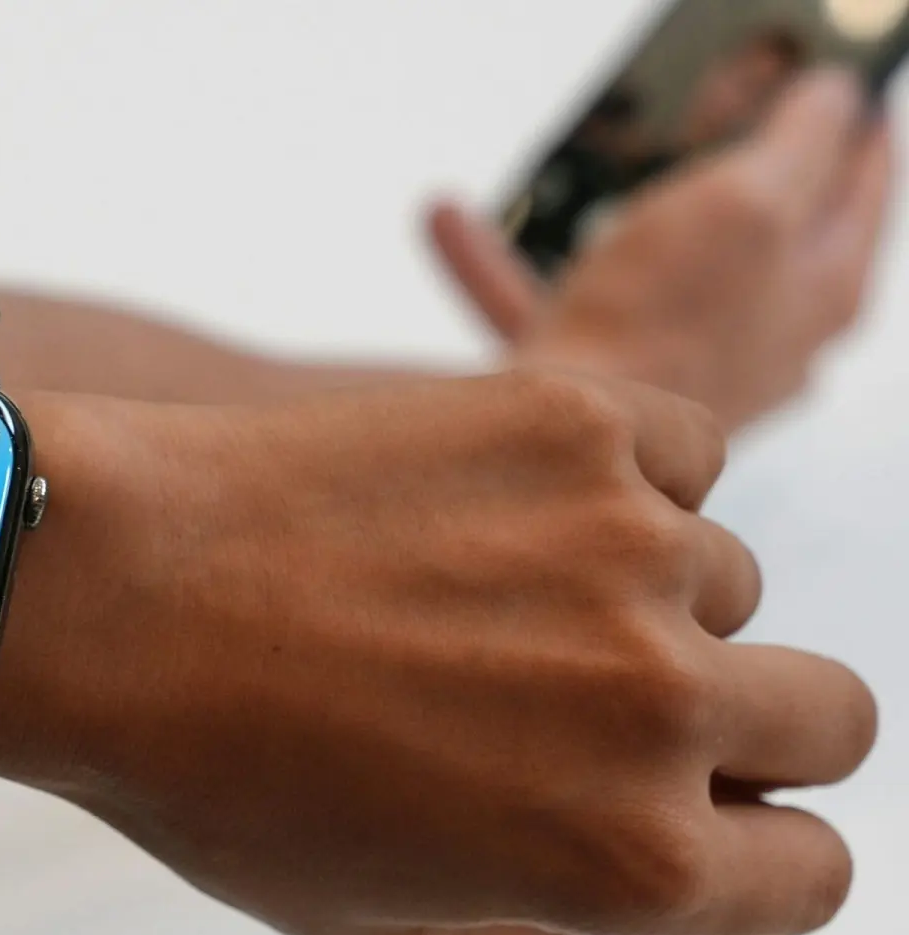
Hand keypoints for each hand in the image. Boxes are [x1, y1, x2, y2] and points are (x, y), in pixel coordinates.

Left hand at [0, 371, 873, 934]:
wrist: (100, 593)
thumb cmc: (210, 774)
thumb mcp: (368, 929)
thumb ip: (538, 919)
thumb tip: (643, 864)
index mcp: (628, 864)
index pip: (812, 875)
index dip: (754, 854)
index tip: (698, 816)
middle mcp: (660, 709)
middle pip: (831, 719)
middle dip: (745, 728)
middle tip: (612, 698)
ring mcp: (630, 549)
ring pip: (733, 578)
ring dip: (646, 593)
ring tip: (478, 594)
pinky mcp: (576, 420)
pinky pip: (682, 451)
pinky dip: (618, 478)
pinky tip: (494, 507)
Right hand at [427, 71, 894, 432]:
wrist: (551, 454)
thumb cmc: (651, 342)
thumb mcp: (746, 203)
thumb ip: (804, 141)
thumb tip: (836, 101)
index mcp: (822, 290)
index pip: (865, 188)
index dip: (848, 133)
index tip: (818, 96)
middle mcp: (763, 337)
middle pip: (761, 229)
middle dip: (722, 174)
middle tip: (704, 130)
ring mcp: (685, 366)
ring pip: (648, 268)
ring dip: (594, 218)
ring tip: (545, 182)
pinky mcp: (609, 389)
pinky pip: (555, 309)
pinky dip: (506, 268)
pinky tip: (453, 227)